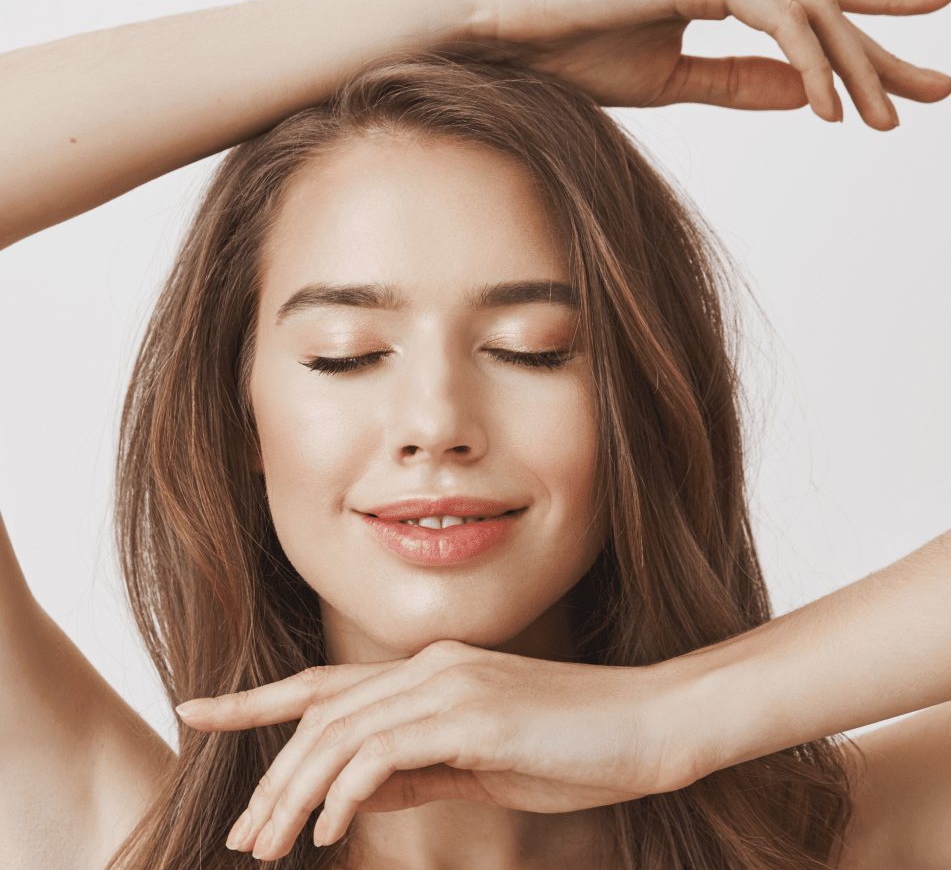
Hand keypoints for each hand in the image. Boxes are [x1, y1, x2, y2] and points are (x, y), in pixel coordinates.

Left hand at [176, 640, 702, 859]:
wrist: (651, 724)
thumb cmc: (575, 746)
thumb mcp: (483, 762)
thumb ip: (418, 770)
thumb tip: (355, 794)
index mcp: (432, 672)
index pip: (326, 683)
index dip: (257, 698)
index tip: (200, 710)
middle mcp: (431, 666)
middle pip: (321, 712)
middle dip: (270, 773)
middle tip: (240, 834)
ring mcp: (451, 684)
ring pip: (340, 730)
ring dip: (293, 791)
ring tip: (265, 847)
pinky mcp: (473, 713)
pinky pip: (384, 751)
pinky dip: (343, 791)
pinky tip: (325, 834)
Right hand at [469, 0, 950, 126]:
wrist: (501, 25)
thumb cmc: (567, 51)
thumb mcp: (669, 80)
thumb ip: (737, 83)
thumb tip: (801, 98)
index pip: (807, 6)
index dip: (864, 36)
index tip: (907, 73)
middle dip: (889, 45)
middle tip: (942, 86)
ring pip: (817, 9)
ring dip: (859, 66)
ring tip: (891, 120)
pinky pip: (781, 19)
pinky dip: (811, 64)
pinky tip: (830, 108)